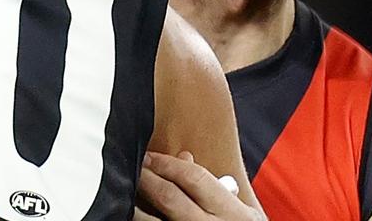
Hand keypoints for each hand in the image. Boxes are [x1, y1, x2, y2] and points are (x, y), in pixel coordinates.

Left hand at [135, 151, 263, 220]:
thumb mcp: (241, 211)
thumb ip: (215, 188)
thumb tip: (184, 158)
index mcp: (232, 213)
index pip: (194, 178)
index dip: (167, 163)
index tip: (150, 156)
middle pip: (168, 197)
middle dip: (147, 178)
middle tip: (136, 167)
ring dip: (137, 206)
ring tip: (130, 192)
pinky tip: (136, 214)